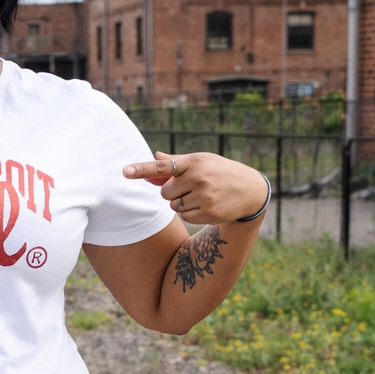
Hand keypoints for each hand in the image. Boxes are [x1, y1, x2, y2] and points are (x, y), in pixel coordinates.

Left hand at [123, 151, 267, 224]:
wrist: (250, 189)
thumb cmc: (219, 172)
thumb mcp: (201, 161)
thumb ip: (175, 162)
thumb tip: (153, 157)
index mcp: (194, 161)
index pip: (163, 167)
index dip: (142, 169)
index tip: (124, 171)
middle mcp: (199, 178)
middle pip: (165, 193)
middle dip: (172, 193)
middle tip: (191, 187)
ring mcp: (204, 196)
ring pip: (173, 206)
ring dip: (182, 203)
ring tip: (202, 195)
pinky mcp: (209, 213)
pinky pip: (184, 217)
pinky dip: (190, 213)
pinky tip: (206, 205)